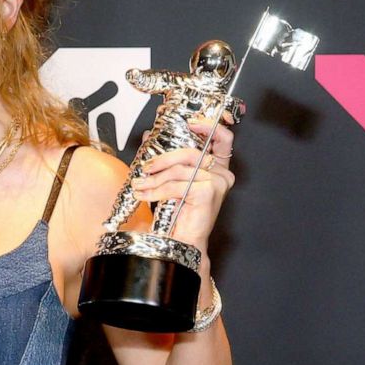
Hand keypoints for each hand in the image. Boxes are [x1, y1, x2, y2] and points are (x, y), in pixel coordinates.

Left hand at [130, 115, 235, 245]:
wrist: (183, 242)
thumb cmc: (180, 215)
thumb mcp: (173, 180)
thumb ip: (166, 159)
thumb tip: (147, 136)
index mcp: (218, 168)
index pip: (223, 138)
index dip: (208, 125)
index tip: (190, 122)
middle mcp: (222, 174)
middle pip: (190, 152)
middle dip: (163, 158)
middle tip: (147, 166)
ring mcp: (217, 183)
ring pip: (179, 170)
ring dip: (155, 178)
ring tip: (141, 185)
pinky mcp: (208, 192)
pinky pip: (176, 184)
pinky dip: (157, 190)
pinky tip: (146, 195)